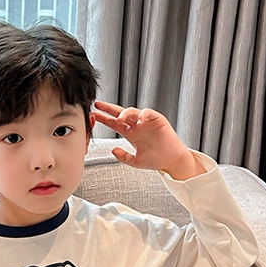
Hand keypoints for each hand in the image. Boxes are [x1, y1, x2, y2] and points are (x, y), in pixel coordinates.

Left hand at [91, 100, 205, 179]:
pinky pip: (148, 113)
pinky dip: (143, 115)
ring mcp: (146, 122)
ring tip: (120, 119)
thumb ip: (123, 156)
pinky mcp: (157, 119)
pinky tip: (139, 121)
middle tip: (98, 105)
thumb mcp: (135, 161)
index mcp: (131, 134)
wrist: (171, 161)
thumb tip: (113, 150)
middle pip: (121, 114)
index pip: (115, 124)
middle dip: (109, 109)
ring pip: (133, 112)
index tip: (94, 116)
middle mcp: (137, 126)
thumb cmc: (155, 160)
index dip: (105, 119)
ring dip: (125, 114)